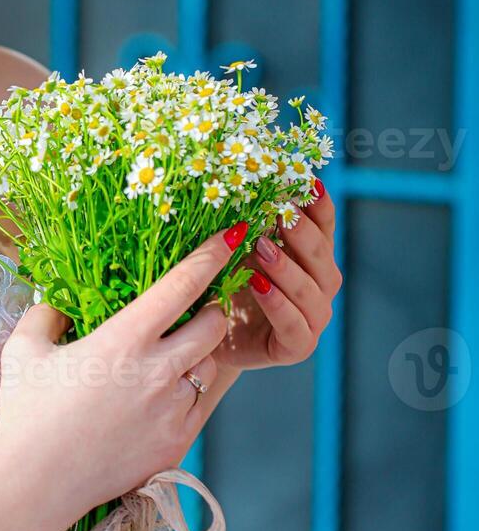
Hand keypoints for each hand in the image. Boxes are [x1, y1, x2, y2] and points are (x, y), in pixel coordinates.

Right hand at [0, 227, 242, 520]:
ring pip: (210, 367)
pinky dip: (188, 395)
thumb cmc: (25, 414)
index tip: (233, 234)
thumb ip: (44, 315)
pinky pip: (200, 406)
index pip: (183, 284)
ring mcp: (172, 410)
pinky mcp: (177, 443)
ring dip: (198, 356)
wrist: (34, 485)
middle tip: (192, 313)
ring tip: (167, 364)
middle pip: (215, 324)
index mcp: (123, 339)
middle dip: (211, 311)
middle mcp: (158, 371)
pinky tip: (158, 400)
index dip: (212, 254)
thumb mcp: (22, 351)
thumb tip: (58, 304)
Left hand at [213, 181, 341, 369]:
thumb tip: (249, 185)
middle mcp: (319, 288)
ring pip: (312, 291)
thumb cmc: (224, 289)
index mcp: (310, 261)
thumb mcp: (236, 253)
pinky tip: (259, 286)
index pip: (324, 229)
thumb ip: (251, 228)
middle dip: (303, 233)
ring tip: (262, 248)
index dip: (320, 207)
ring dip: (288, 267)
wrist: (207, 339)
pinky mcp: (296, 347)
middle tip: (283, 213)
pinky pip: (294, 326)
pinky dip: (278, 305)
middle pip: (322, 258)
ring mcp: (312, 320)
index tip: (308, 182)